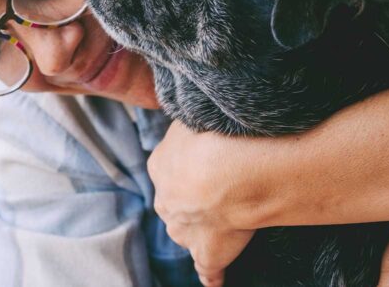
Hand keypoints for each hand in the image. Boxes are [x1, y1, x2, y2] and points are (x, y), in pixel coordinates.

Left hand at [148, 121, 270, 285]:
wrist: (228, 171)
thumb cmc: (213, 135)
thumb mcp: (192, 118)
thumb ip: (190, 127)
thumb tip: (194, 120)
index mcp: (159, 165)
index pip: (170, 167)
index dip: (191, 164)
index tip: (210, 160)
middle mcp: (166, 200)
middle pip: (176, 200)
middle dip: (193, 196)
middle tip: (222, 185)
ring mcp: (185, 229)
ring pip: (187, 230)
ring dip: (201, 226)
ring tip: (226, 218)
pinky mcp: (208, 251)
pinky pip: (207, 269)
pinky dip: (210, 275)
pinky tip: (214, 281)